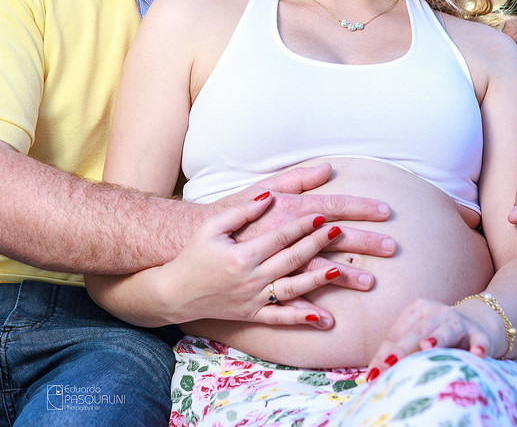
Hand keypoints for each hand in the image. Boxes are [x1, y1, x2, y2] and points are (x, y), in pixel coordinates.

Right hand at [158, 192, 347, 325]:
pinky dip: (302, 319)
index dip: (303, 226)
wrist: (176, 291)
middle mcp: (251, 278)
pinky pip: (281, 318)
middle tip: (338, 232)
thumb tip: (269, 197)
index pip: (280, 237)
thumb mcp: (212, 226)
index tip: (322, 217)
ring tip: (340, 271)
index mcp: (243, 255)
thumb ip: (242, 212)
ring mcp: (253, 299)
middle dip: (317, 244)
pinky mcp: (252, 315)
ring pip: (293, 289)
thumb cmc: (194, 254)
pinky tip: (324, 318)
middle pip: (292, 259)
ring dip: (318, 280)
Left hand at [364, 298, 493, 382]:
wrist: (476, 326)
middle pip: (418, 330)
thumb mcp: (415, 337)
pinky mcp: (479, 334)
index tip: (375, 373)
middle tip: (391, 363)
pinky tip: (477, 354)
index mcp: (416, 309)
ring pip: (447, 330)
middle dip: (403, 348)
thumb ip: (396, 352)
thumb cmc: (436, 335)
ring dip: (437, 338)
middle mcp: (437, 311)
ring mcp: (459, 321)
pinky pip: (480, 340)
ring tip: (427, 346)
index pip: (397, 333)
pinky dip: (479, 346)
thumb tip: (372, 376)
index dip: (385, 353)